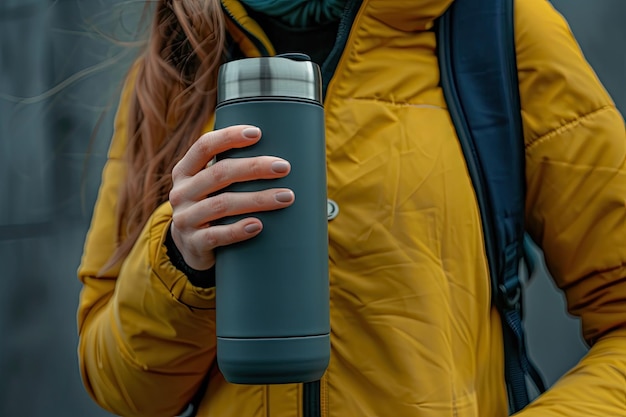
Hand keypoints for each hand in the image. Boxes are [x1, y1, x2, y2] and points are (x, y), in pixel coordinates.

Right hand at [169, 125, 293, 269]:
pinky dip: (238, 230)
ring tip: (286, 197)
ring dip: (257, 199)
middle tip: (284, 167)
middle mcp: (181, 192)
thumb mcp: (210, 186)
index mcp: (185, 171)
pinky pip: (216, 236)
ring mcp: (185, 219)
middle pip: (219, 173)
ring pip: (222, 204)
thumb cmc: (211, 206)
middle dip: (254, 168)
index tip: (258, 133)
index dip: (229, 137)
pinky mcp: (193, 244)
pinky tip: (259, 225)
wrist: (191, 248)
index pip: (204, 146)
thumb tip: (279, 148)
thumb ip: (229, 169)